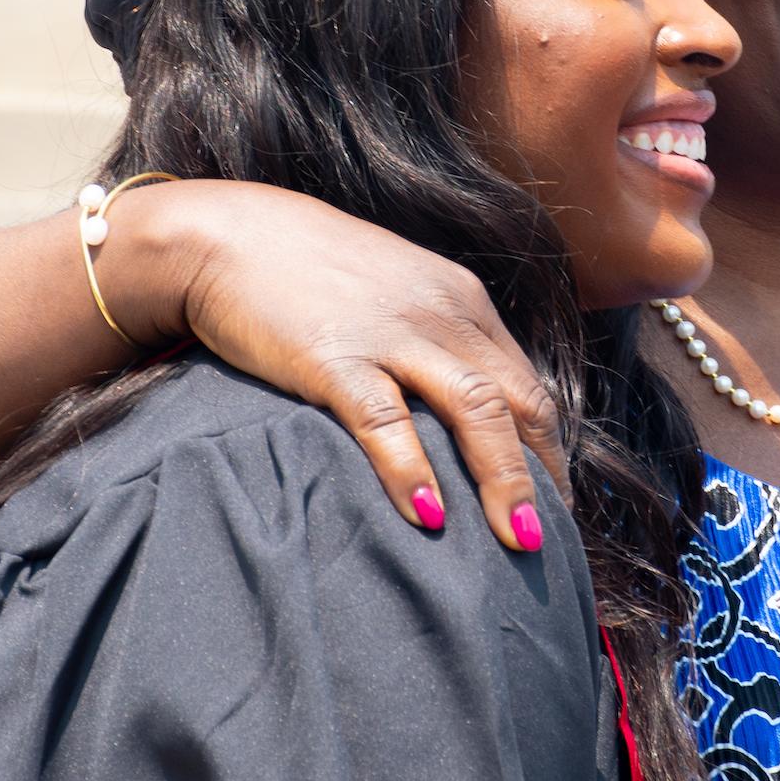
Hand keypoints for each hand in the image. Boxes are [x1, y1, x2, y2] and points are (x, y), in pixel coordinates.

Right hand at [121, 180, 570, 549]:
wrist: (225, 235)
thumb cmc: (308, 275)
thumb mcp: (394, 296)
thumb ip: (435, 343)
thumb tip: (463, 417)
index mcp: (463, 304)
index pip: (529, 387)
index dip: (550, 453)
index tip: (555, 508)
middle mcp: (442, 317)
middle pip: (519, 402)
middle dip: (543, 476)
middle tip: (550, 544)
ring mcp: (392, 336)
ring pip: (475, 409)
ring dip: (505, 479)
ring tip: (518, 540)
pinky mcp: (334, 358)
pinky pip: (387, 420)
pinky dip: (413, 469)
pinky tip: (428, 516)